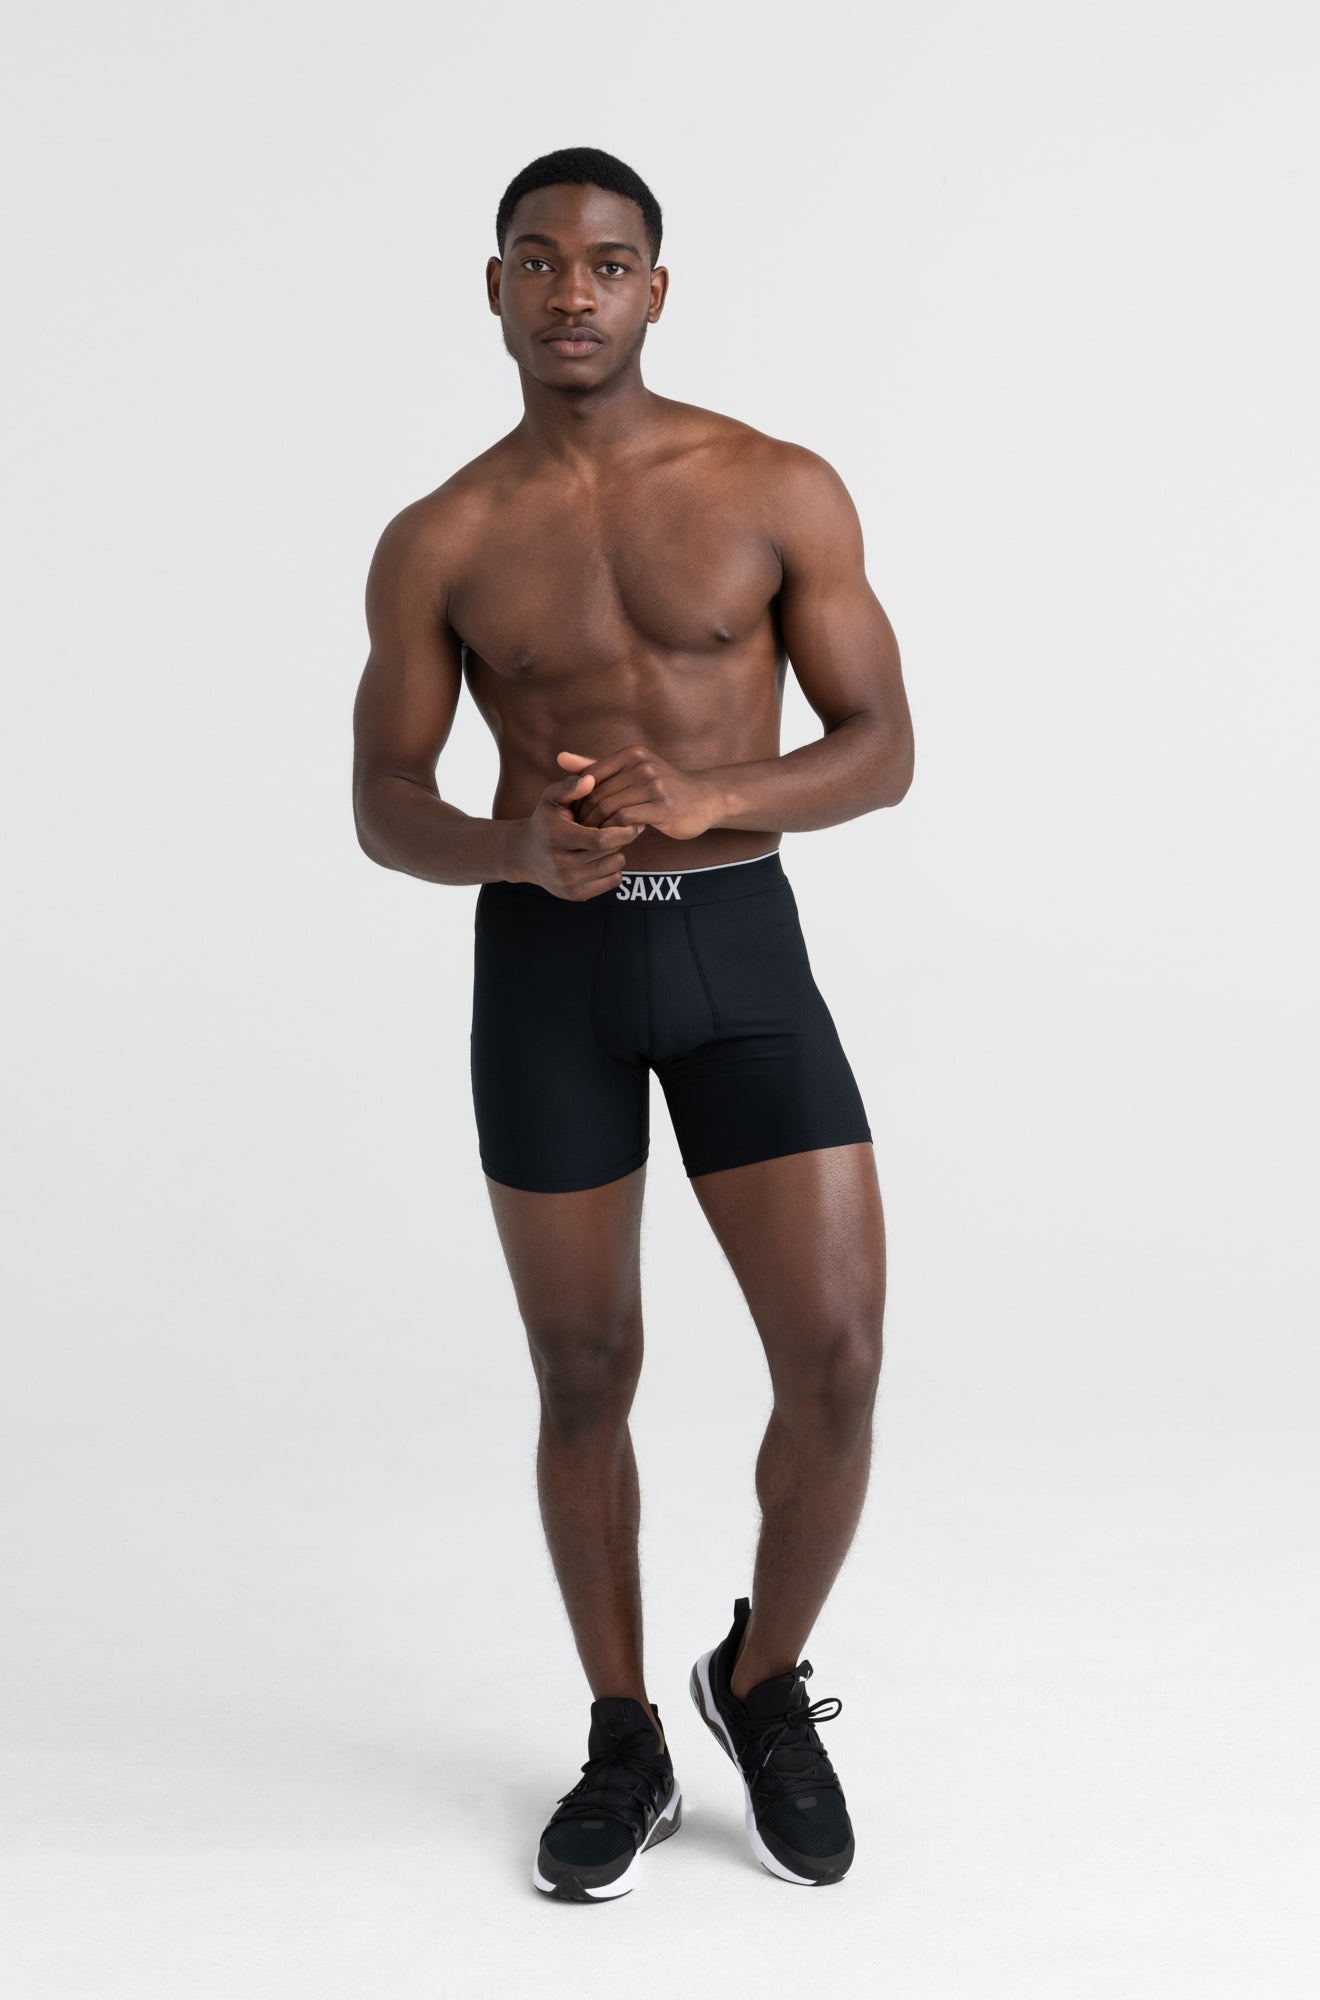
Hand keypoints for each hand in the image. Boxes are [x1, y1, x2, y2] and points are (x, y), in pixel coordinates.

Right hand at [512, 768, 644, 899]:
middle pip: (610, 853)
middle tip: (621, 828)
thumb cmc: (545, 820)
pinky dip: (613, 868)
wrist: (525, 855)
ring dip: (617, 852)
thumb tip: (591, 779)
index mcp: (557, 837)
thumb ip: (570, 786)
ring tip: (607, 842)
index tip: (634, 822)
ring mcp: (568, 883)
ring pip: (614, 866)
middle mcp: (561, 864)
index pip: (600, 840)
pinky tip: (602, 857)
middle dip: (621, 838)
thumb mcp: (551, 798)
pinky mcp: (576, 896)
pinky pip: (613, 881)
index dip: (622, 831)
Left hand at [556, 745, 722, 841]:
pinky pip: (626, 821)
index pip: (590, 776)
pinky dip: (616, 832)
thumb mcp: (631, 771)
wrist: (706, 799)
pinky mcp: (662, 806)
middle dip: (584, 816)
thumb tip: (560, 758)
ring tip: (594, 839)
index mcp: (631, 754)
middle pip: (598, 794)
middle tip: (578, 834)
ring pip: (610, 808)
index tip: (573, 817)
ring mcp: (654, 784)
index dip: (578, 799)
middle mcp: (642, 765)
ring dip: (598, 827)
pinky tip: (617, 839)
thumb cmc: (664, 788)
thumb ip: (596, 766)